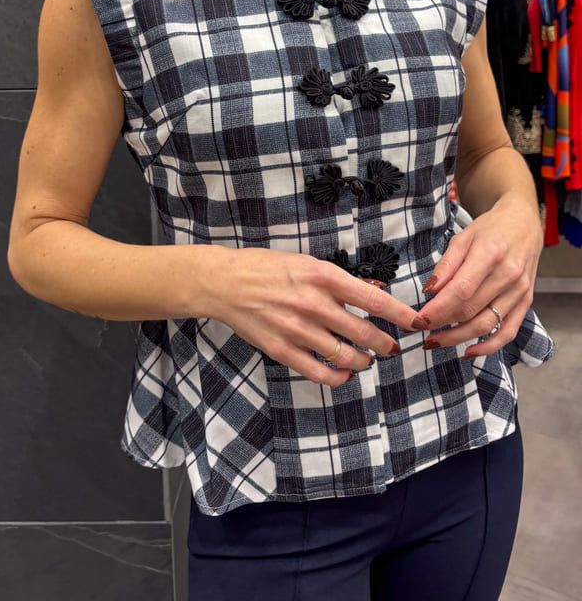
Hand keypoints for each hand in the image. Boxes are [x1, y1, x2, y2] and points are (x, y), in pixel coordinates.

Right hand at [202, 246, 421, 386]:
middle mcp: (314, 303)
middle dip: (385, 344)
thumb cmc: (268, 268)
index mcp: (323, 276)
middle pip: (364, 332)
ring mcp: (297, 329)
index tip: (415, 322)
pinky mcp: (281, 350)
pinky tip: (345, 373)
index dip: (399, 314)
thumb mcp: (307, 263)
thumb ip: (340, 281)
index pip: (373, 298)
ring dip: (364, 361)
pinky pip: (319, 372)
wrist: (225, 282)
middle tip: (391, 347)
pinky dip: (338, 377)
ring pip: (345, 355)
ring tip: (368, 359)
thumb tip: (373, 289)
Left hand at [411, 194, 543, 358]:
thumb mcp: (463, 237)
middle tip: (419, 330)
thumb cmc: (490, 229)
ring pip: (486, 324)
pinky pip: (508, 331)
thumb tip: (430, 291)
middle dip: (441, 324)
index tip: (417, 319)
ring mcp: (520, 291)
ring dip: (458, 338)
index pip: (460, 290)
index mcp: (490, 254)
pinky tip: (469, 352)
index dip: (438, 309)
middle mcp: (508, 275)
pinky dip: (489, 347)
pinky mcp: (526, 301)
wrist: (524, 224)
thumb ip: (446, 265)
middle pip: (471, 309)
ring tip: (435, 341)